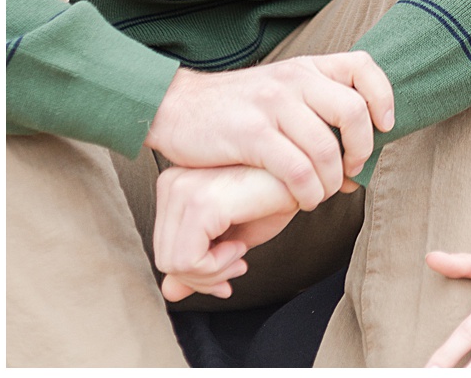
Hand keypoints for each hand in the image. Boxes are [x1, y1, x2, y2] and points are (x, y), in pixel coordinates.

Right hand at [145, 52, 394, 212]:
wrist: (176, 107)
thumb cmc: (238, 108)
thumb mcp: (281, 90)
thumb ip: (317, 108)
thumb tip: (358, 154)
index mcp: (307, 67)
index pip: (363, 67)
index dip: (383, 97)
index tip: (384, 126)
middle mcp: (294, 80)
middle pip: (353, 111)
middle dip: (362, 149)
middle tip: (351, 171)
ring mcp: (272, 105)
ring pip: (325, 147)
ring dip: (332, 179)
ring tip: (323, 193)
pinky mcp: (250, 134)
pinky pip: (295, 168)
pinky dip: (308, 190)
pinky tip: (303, 199)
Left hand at [153, 164, 300, 300]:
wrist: (308, 178)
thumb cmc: (275, 198)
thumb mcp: (231, 237)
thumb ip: (197, 262)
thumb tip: (170, 293)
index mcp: (175, 185)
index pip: (162, 248)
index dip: (196, 271)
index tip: (228, 267)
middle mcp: (174, 183)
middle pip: (164, 258)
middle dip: (204, 277)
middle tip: (237, 266)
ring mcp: (185, 190)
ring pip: (173, 263)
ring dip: (213, 272)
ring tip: (240, 253)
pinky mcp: (202, 202)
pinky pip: (189, 261)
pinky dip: (217, 266)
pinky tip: (241, 246)